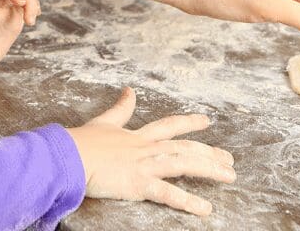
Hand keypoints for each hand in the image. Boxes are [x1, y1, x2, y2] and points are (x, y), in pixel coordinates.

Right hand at [66, 87, 234, 216]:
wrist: (69, 154)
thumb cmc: (81, 141)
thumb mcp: (104, 121)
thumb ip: (119, 109)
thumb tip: (130, 91)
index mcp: (137, 136)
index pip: (169, 126)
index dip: (188, 123)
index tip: (206, 122)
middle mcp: (146, 148)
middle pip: (185, 147)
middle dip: (210, 152)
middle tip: (230, 159)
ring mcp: (144, 165)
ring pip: (184, 164)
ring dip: (209, 170)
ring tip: (230, 176)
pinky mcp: (138, 183)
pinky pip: (168, 193)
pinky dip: (188, 201)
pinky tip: (205, 209)